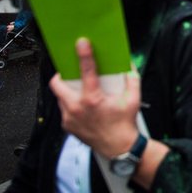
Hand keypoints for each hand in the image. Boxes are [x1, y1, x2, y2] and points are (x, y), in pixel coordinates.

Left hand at [49, 38, 140, 158]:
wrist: (118, 149)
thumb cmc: (125, 125)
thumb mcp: (133, 99)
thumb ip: (132, 79)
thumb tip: (128, 65)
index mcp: (92, 100)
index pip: (86, 71)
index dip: (84, 54)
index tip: (81, 43)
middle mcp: (76, 108)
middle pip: (57, 84)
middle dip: (61, 75)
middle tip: (71, 72)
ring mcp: (69, 118)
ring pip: (60, 97)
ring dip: (67, 91)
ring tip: (79, 88)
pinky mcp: (68, 126)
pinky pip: (64, 109)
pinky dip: (71, 104)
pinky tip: (82, 105)